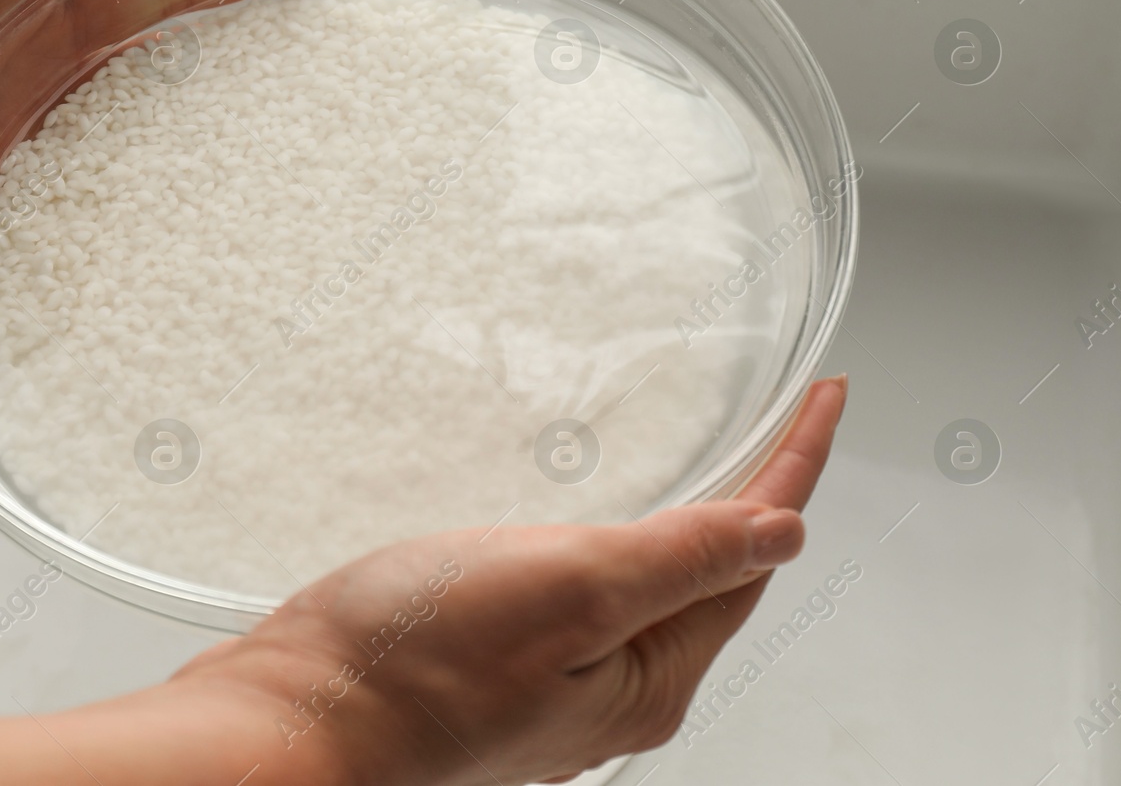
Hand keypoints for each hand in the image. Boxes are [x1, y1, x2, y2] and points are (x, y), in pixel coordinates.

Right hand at [175, 376, 847, 785]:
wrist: (294, 722)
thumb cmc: (408, 668)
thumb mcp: (566, 590)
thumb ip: (678, 560)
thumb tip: (782, 532)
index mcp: (645, 676)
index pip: (751, 555)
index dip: (794, 465)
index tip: (826, 398)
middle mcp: (608, 688)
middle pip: (711, 577)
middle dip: (751, 495)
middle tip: (779, 422)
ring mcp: (550, 680)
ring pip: (646, 586)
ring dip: (681, 518)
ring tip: (703, 459)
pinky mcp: (494, 662)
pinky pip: (580, 592)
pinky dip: (606, 539)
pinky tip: (580, 517)